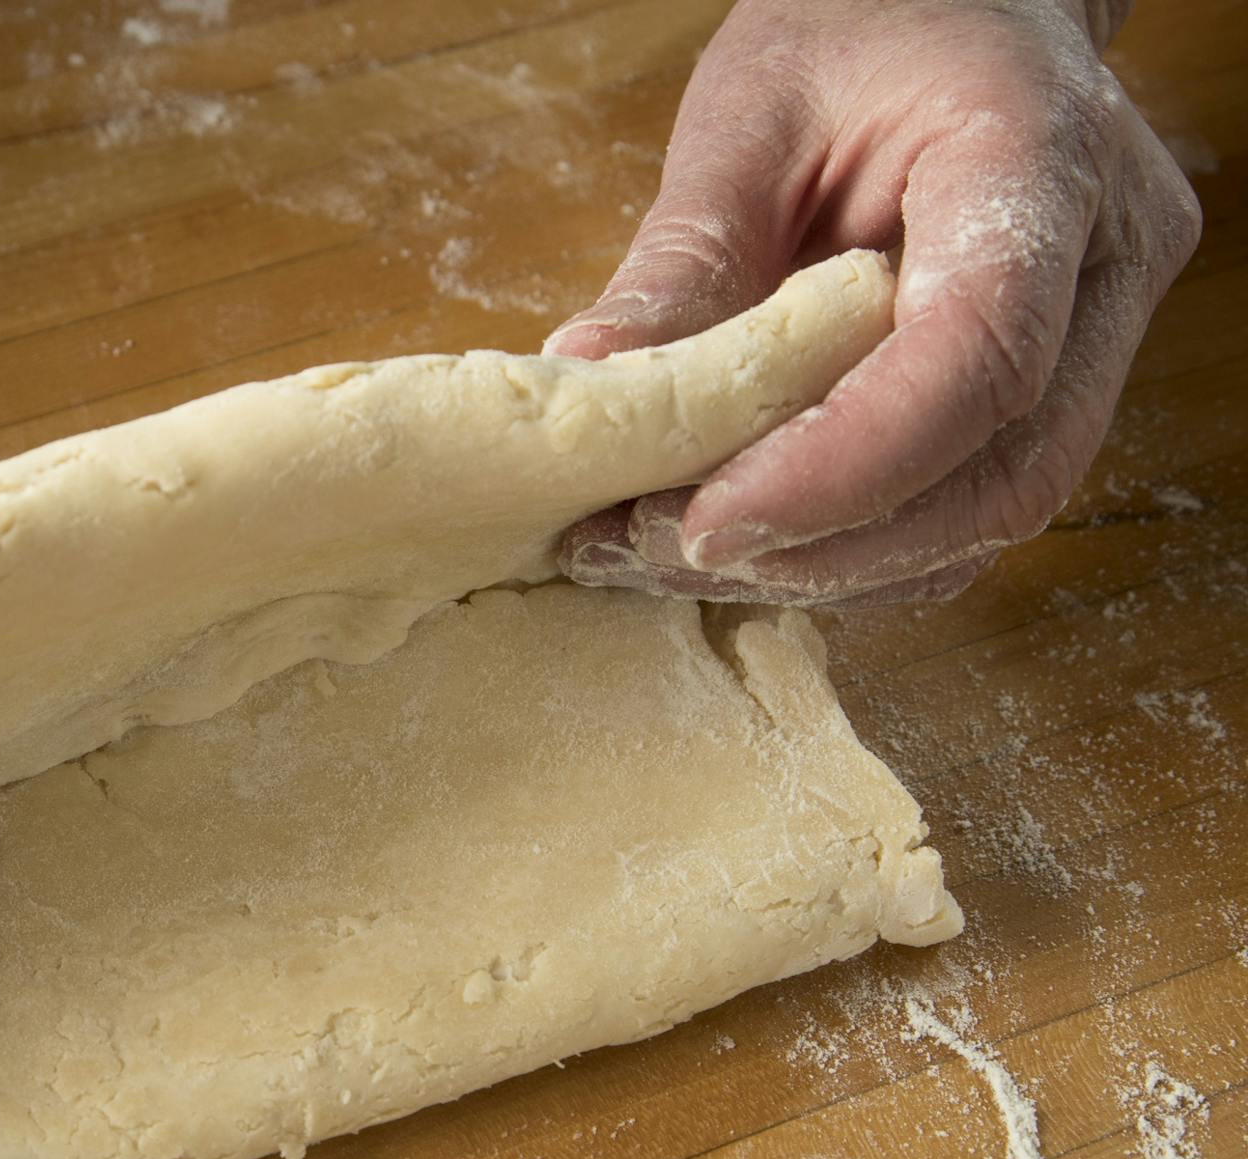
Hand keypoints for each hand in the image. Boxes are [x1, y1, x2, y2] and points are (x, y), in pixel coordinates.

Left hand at [545, 0, 1200, 607]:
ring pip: (990, 516)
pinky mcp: (1051, 393)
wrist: (954, 9)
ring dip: (825, 567)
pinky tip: (739, 543)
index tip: (704, 525)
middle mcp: (1105, 264)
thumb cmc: (864, 27)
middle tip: (651, 549)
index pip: (977, 355)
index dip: (842, 467)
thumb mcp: (751, 110)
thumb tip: (589, 377)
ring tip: (660, 554)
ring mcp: (1101, 337)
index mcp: (1040, 160)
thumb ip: (688, 251)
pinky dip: (852, 551)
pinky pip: (966, 511)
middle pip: (1000, 474)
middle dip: (821, 544)